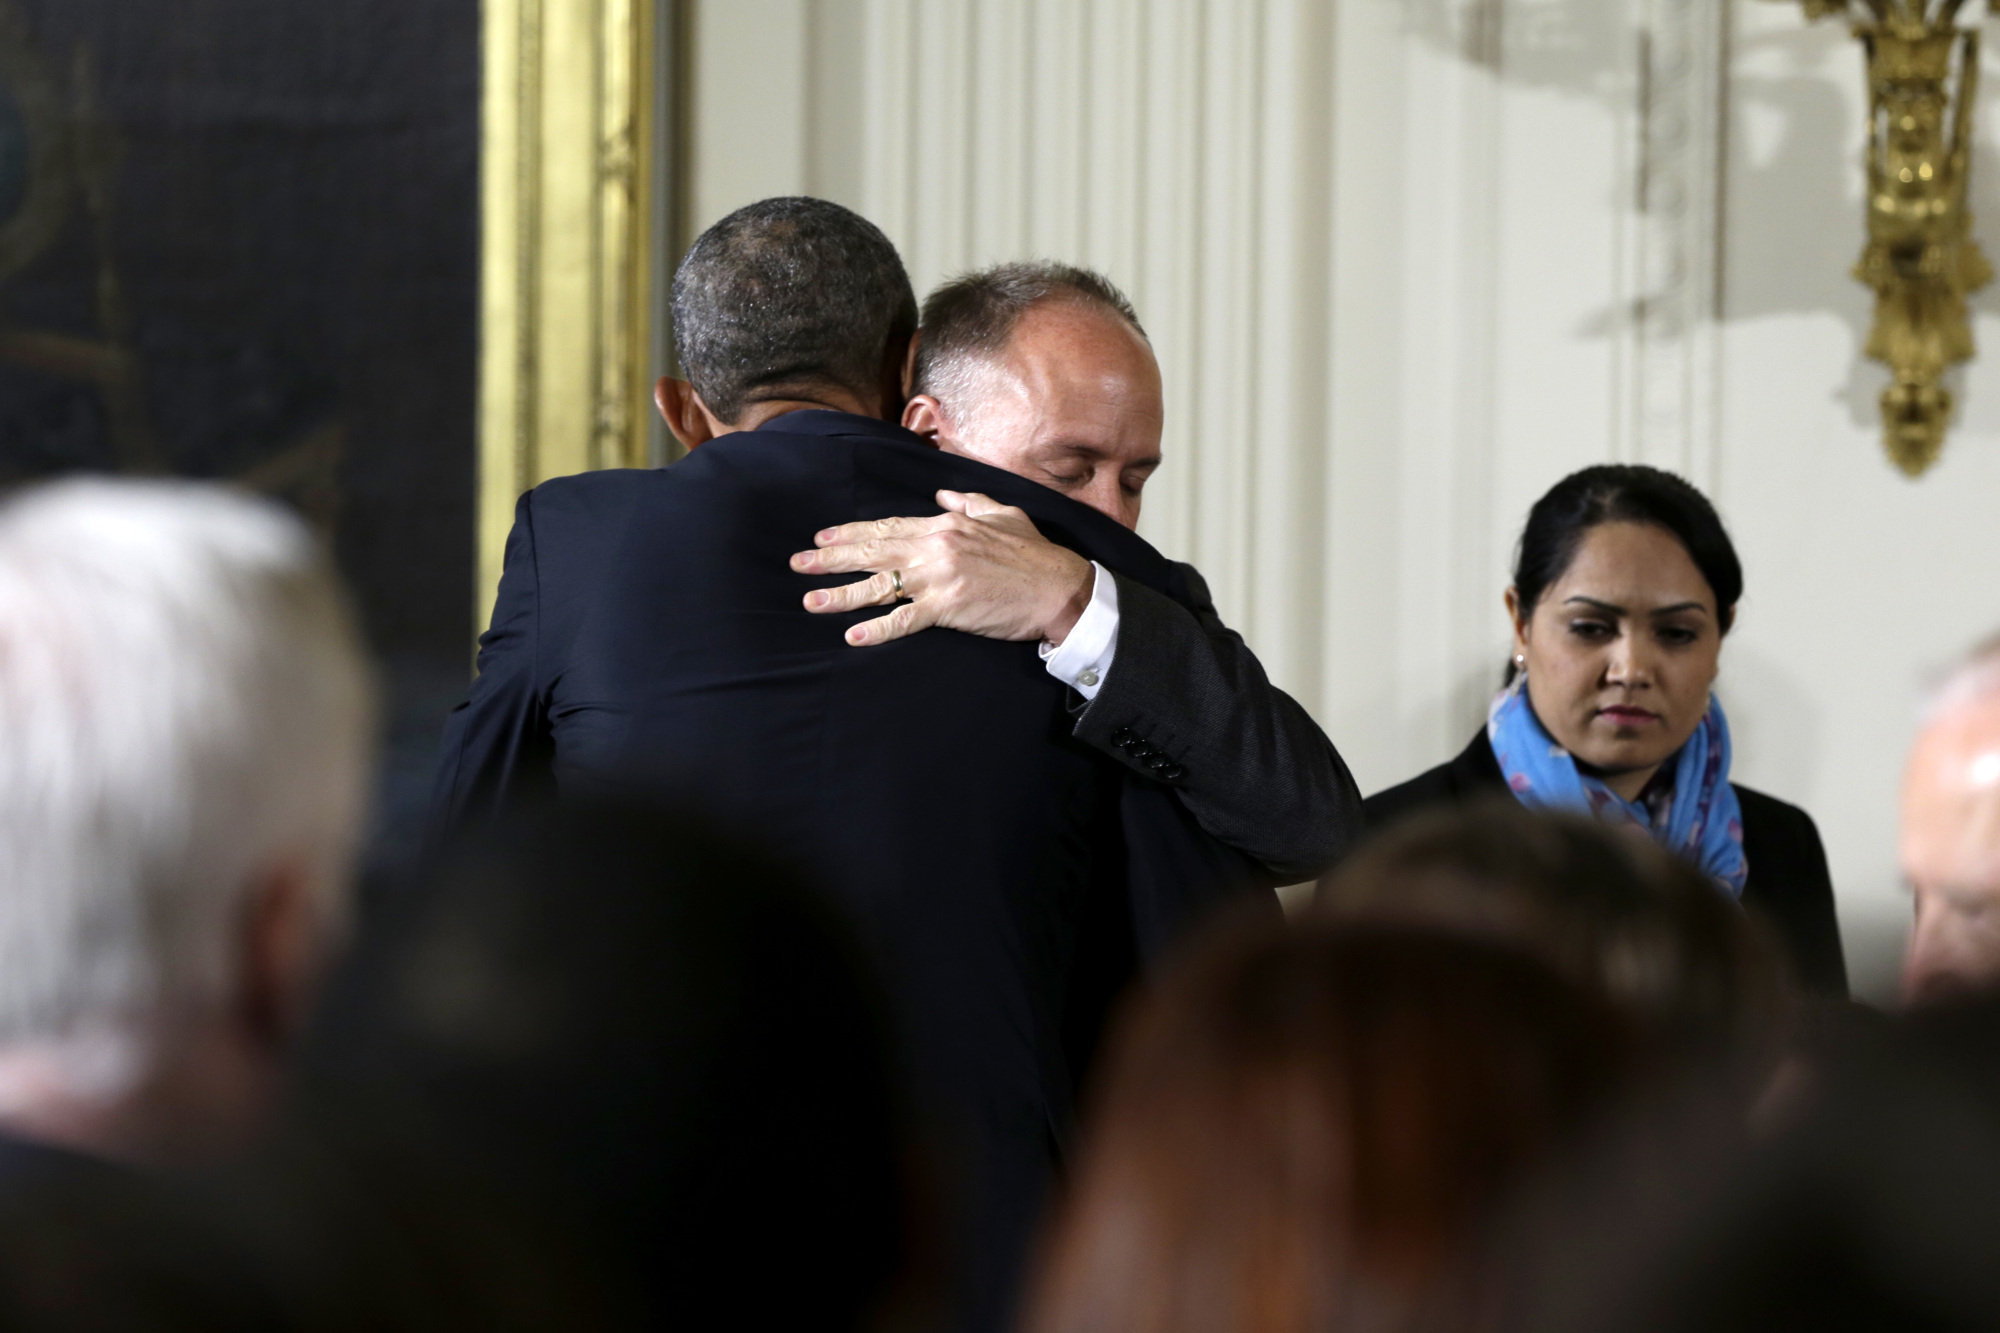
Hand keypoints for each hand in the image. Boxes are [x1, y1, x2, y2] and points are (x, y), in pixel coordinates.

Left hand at [790, 490, 1094, 646]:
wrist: (1058, 586)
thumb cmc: (1034, 553)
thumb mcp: (1002, 514)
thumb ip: (968, 502)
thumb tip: (943, 493)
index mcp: (945, 524)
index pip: (886, 527)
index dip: (850, 533)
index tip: (822, 537)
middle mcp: (935, 547)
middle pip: (872, 552)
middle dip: (831, 559)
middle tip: (798, 564)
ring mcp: (939, 577)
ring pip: (879, 585)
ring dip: (841, 594)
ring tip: (810, 601)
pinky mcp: (949, 607)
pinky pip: (905, 619)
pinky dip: (878, 629)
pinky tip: (853, 636)